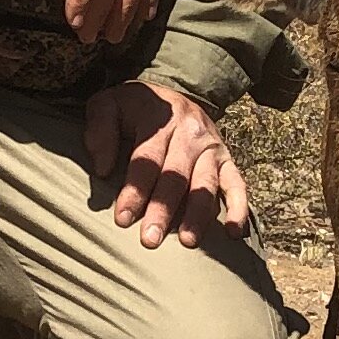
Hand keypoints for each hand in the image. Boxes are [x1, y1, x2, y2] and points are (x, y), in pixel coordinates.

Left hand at [84, 79, 249, 250]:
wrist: (172, 98)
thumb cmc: (134, 110)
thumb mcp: (108, 105)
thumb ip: (100, 131)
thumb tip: (103, 169)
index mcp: (160, 118)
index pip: (146, 159)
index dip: (135, 190)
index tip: (123, 219)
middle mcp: (190, 131)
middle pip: (176, 175)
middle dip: (163, 209)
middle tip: (150, 240)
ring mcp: (211, 146)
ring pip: (206, 183)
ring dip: (197, 214)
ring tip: (188, 241)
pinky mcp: (226, 159)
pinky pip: (237, 184)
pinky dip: (238, 207)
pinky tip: (233, 232)